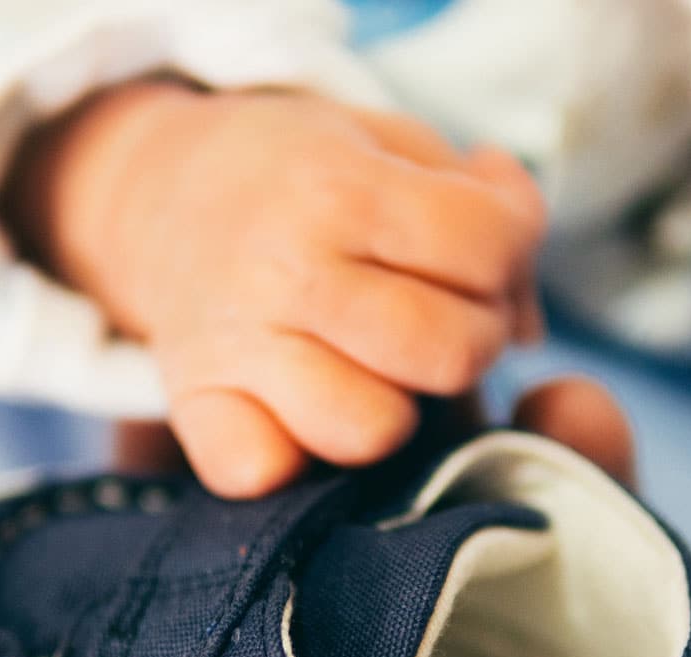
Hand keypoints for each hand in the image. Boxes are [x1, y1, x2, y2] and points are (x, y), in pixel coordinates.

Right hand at [2, 81, 546, 497]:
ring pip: (371, 429)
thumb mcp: (399, 148)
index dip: (509, 251)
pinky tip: (301, 415)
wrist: (163, 191)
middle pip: (448, 349)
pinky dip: (290, 459)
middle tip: (436, 318)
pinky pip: (260, 473)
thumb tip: (527, 326)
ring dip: (393, 408)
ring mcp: (236, 344)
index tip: (478, 252)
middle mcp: (284, 269)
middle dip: (470, 338)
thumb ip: (490, 216)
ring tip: (373, 371)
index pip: (486, 244)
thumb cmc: (309, 177)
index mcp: (340, 185)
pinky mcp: (196, 403)